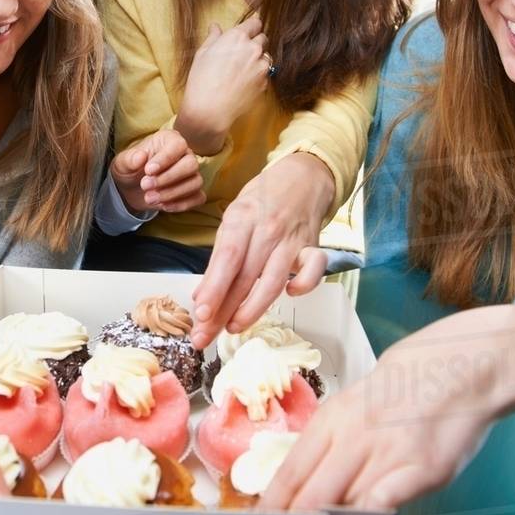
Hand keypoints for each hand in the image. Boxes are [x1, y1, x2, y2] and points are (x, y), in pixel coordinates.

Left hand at [110, 129, 205, 213]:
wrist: (131, 188)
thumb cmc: (130, 169)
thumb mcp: (123, 163)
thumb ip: (130, 159)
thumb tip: (140, 157)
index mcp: (169, 140)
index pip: (178, 145)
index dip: (165, 159)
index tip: (148, 171)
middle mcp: (185, 155)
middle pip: (191, 165)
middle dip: (168, 178)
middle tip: (145, 186)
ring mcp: (191, 174)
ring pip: (195, 182)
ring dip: (172, 193)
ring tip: (149, 198)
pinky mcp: (193, 192)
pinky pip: (198, 198)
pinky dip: (181, 204)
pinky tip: (163, 206)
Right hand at [175, 17, 269, 155]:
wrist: (210, 109)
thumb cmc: (202, 80)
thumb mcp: (202, 54)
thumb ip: (213, 37)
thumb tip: (215, 26)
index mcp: (238, 37)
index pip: (255, 23)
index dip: (252, 26)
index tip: (249, 30)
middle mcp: (254, 49)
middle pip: (263, 38)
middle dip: (255, 42)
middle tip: (242, 51)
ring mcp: (262, 66)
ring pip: (266, 56)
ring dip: (258, 59)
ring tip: (243, 69)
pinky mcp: (265, 82)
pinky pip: (266, 73)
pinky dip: (258, 74)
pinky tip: (244, 81)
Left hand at [190, 152, 334, 349]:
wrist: (302, 178)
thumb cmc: (261, 202)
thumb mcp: (233, 220)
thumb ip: (219, 259)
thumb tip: (202, 297)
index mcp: (242, 218)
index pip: (226, 258)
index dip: (214, 288)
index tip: (200, 314)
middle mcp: (267, 229)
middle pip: (245, 276)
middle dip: (223, 310)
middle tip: (204, 336)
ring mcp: (292, 239)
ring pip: (273, 281)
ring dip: (252, 309)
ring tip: (233, 327)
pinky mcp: (313, 247)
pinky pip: (314, 270)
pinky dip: (304, 285)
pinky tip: (290, 295)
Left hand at [260, 305, 514, 510]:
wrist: (460, 366)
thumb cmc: (407, 388)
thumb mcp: (354, 405)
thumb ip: (331, 442)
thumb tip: (302, 479)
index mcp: (332, 419)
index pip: (290, 473)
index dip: (273, 504)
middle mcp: (354, 435)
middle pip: (310, 495)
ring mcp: (388, 453)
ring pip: (344, 504)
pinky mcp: (422, 469)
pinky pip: (383, 503)